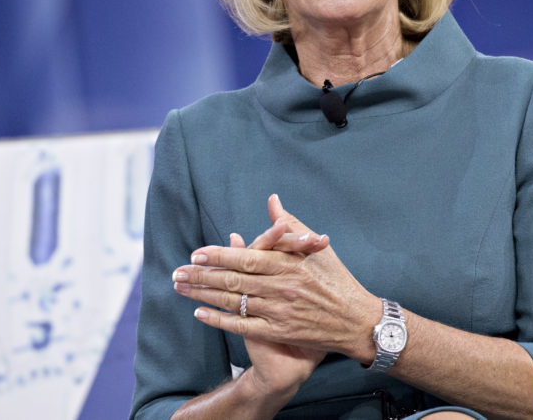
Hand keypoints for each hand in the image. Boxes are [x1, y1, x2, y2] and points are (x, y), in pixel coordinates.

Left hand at [173, 196, 379, 374]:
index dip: (218, 256)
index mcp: (290, 264)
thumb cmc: (336, 279)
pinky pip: (241, 326)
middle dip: (200, 276)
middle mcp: (282, 288)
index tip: (196, 254)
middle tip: (176, 273)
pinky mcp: (278, 331)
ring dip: (202, 296)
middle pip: (232, 280)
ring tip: (180, 289)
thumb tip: (272, 201)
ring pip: (232, 302)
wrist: (356, 320)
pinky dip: (219, 320)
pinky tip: (200, 313)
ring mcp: (278, 312)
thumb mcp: (316, 248)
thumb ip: (290, 226)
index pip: (246, 258)